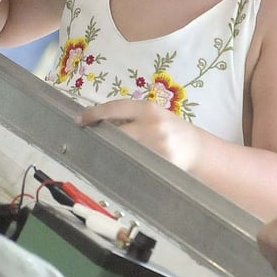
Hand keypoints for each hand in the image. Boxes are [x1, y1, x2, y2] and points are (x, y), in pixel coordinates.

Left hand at [78, 99, 205, 171]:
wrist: (196, 148)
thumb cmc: (172, 129)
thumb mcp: (154, 115)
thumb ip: (131, 117)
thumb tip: (99, 123)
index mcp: (148, 108)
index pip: (115, 108)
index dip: (94, 114)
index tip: (80, 120)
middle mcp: (152, 125)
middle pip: (115, 132)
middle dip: (102, 138)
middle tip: (90, 141)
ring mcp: (157, 146)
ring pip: (122, 151)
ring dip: (111, 154)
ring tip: (106, 156)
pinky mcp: (162, 163)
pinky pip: (135, 166)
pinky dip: (125, 167)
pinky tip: (122, 168)